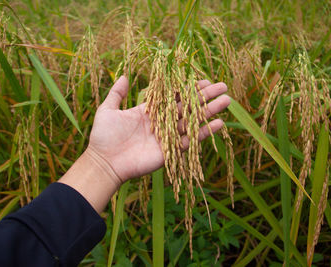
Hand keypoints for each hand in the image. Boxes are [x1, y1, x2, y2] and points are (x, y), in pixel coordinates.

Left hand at [60, 76, 229, 212]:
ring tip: (227, 101)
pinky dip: (205, 132)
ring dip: (210, 111)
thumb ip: (117, 93)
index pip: (173, 96)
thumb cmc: (104, 136)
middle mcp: (161, 122)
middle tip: (222, 87)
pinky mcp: (170, 151)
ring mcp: (167, 137)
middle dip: (205, 97)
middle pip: (187, 107)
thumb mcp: (108, 110)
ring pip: (193, 121)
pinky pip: (191, 141)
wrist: (104, 161)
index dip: (188, 88)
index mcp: (149, 111)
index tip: (203, 79)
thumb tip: (123, 75)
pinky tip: (219, 123)